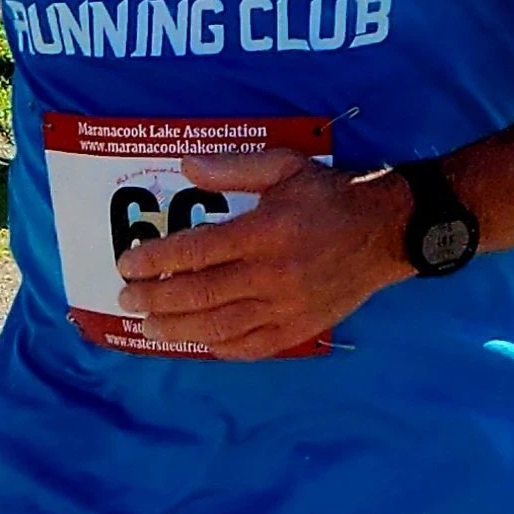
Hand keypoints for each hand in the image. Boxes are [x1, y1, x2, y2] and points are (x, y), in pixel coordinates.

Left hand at [115, 148, 412, 358]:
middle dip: (155, 298)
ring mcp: (285, 306)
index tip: (128, 263)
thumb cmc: (331, 195)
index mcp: (263, 232)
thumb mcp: (285, 167)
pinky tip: (197, 343)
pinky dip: (219, 347)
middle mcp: (271, 274)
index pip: (195, 251)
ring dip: (177, 329)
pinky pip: (251, 346)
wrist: (386, 231)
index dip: (156, 260)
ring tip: (148, 326)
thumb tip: (186, 166)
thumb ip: (233, 168)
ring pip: (219, 326)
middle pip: (198, 294)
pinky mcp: (300, 327)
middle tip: (127, 297)